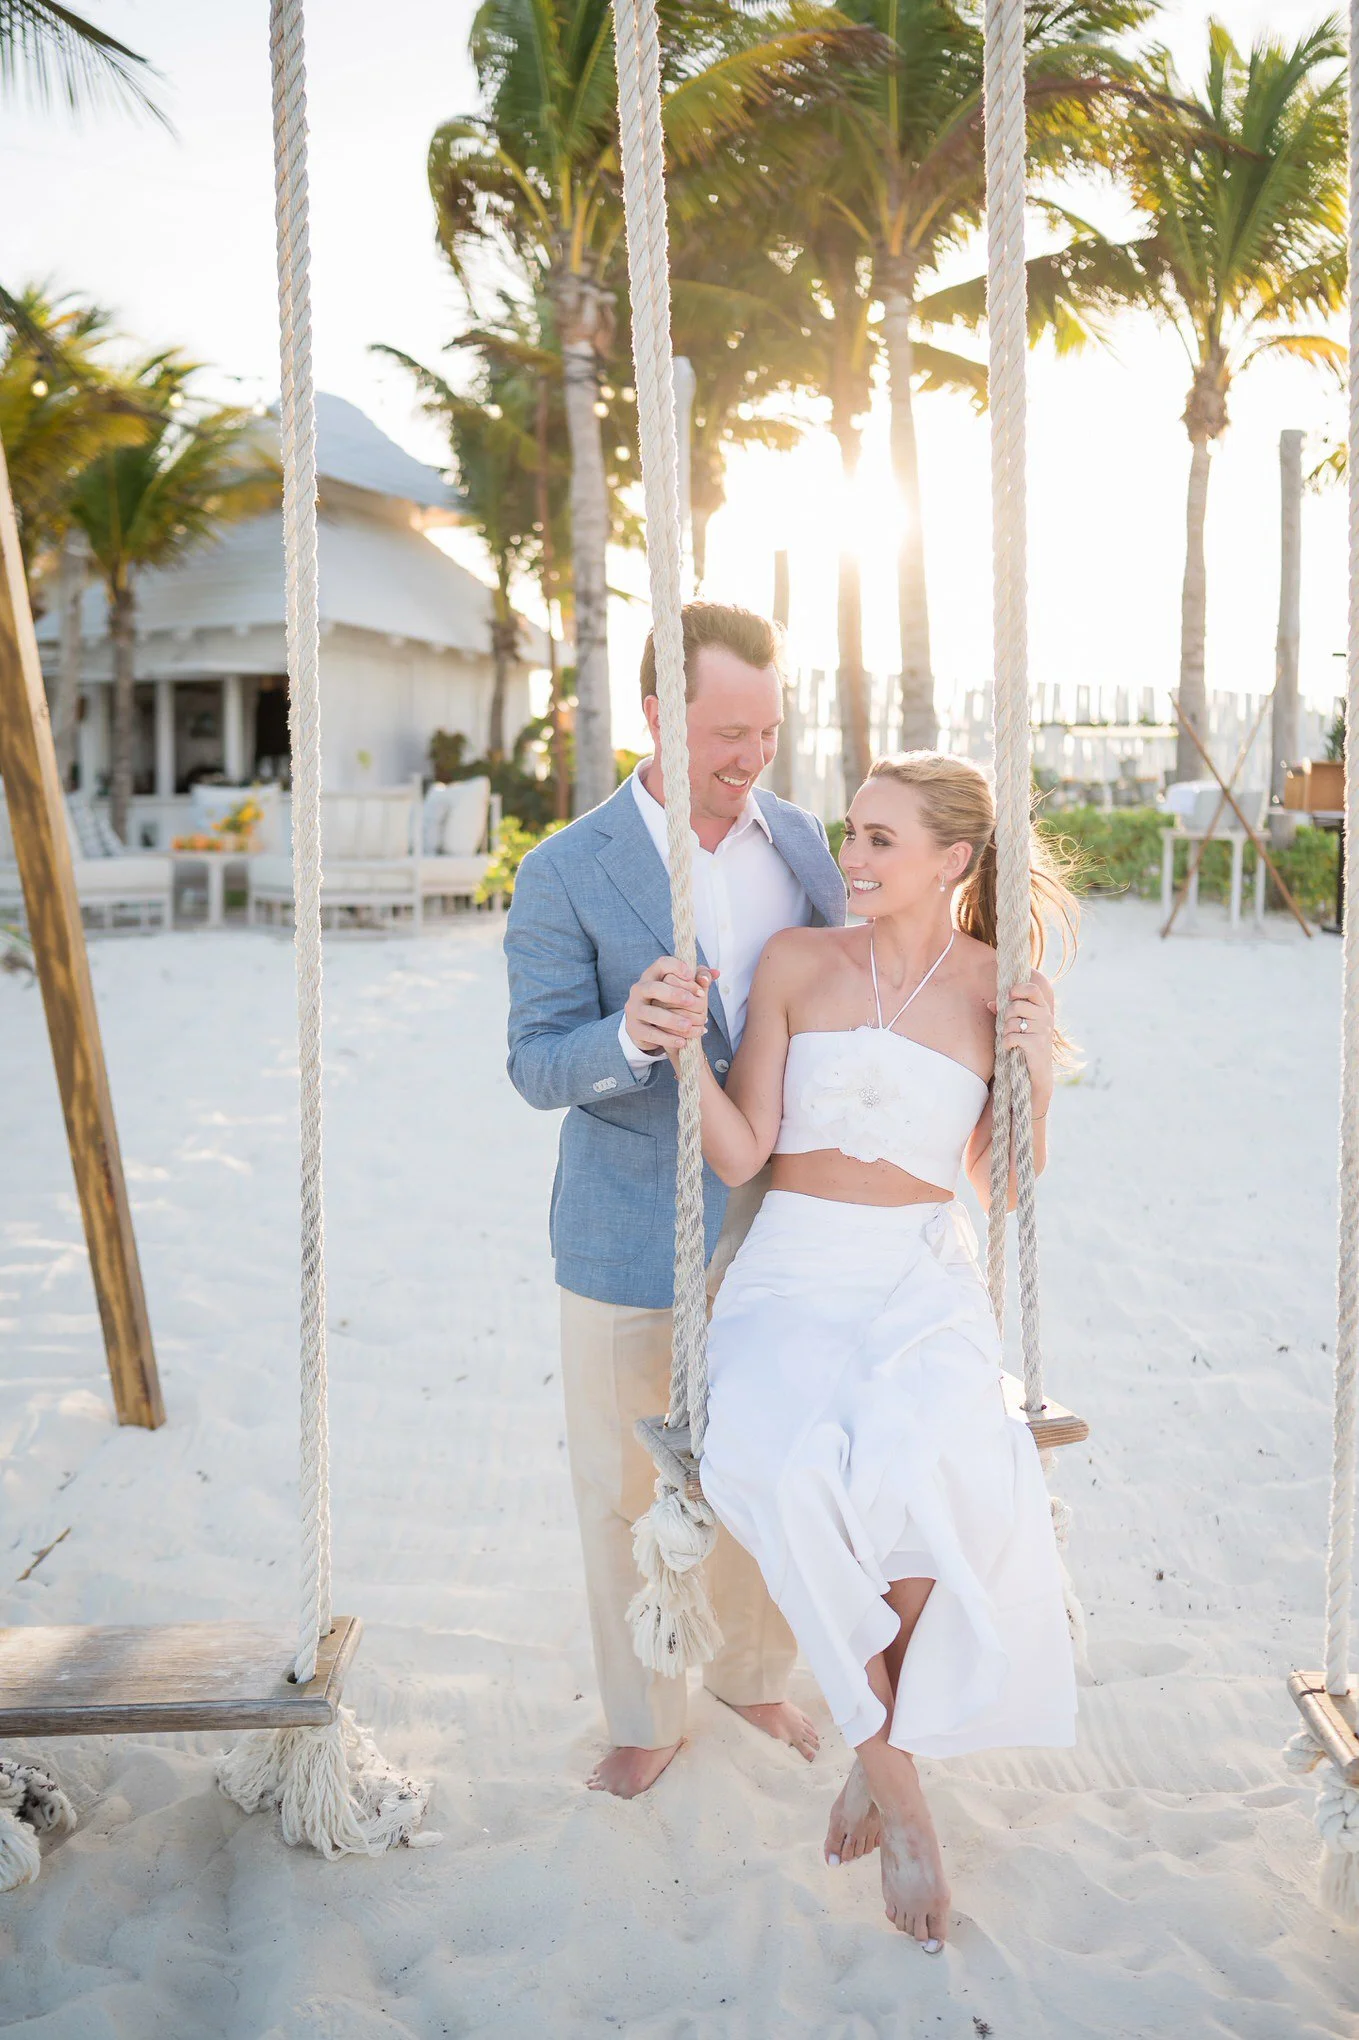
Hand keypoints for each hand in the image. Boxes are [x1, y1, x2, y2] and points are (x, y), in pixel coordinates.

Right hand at [623, 956, 713, 1056]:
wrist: (646, 1026)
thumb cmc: (668, 1002)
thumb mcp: (681, 988)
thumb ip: (698, 978)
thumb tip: (715, 974)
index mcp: (652, 975)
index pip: (662, 964)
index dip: (677, 967)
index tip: (692, 975)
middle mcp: (639, 989)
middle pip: (654, 987)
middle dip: (675, 994)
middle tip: (692, 1001)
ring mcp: (634, 1009)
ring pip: (651, 1013)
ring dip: (672, 1019)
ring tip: (689, 1025)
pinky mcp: (634, 1028)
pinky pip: (650, 1033)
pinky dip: (667, 1038)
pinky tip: (682, 1041)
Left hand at [988, 976, 1054, 1115]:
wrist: (1036, 1074)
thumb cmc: (1025, 1046)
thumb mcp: (1018, 1027)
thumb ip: (1005, 1013)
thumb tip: (989, 1004)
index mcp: (1043, 1009)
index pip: (1033, 989)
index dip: (1018, 989)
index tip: (1010, 997)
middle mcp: (1046, 1017)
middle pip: (1017, 1005)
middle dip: (1006, 1016)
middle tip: (1009, 1027)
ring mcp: (1043, 1030)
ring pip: (1012, 1022)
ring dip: (1005, 1032)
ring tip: (1011, 1040)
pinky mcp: (1037, 1044)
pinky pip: (1012, 1037)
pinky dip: (1006, 1043)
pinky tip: (1010, 1048)